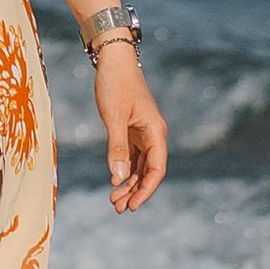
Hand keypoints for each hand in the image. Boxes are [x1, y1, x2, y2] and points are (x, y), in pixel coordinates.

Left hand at [95, 45, 167, 212]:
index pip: (156, 170)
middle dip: (135, 191)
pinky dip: (124, 169)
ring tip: (114, 200)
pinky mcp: (132, 130)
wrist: (113, 60)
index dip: (146, 190)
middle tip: (118, 208)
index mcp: (156, 132)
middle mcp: (153, 135)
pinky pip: (131, 156)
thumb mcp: (114, 116)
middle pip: (148, 171)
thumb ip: (117, 147)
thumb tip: (118, 178)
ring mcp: (143, 133)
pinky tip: (114, 182)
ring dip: (128, 183)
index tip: (132, 206)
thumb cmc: (115, 85)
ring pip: (139, 166)